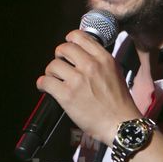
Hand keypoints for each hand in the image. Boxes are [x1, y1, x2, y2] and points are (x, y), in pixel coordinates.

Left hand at [36, 30, 137, 144]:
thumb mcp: (115, 73)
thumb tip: (84, 56)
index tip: (67, 45)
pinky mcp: (67, 95)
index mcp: (104, 59)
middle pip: (63, 48)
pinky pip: (45, 82)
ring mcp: (78, 80)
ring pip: (52, 65)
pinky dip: (42, 84)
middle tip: (60, 64)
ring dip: (51, 72)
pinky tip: (45, 87)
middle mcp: (90, 66)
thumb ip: (100, 62)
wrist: (120, 124)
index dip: (69, 40)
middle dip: (59, 56)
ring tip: (54, 79)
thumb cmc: (119, 104)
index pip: (79, 37)